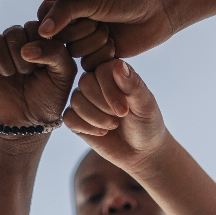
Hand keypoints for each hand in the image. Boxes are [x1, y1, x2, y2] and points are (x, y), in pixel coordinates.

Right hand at [0, 22, 76, 127]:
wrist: (27, 122)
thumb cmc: (49, 97)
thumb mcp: (63, 74)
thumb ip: (56, 52)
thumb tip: (27, 48)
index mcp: (39, 40)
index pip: (36, 25)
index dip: (38, 44)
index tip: (43, 66)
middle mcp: (18, 42)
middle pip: (15, 31)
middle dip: (21, 55)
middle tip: (26, 73)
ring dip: (5, 61)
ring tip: (11, 76)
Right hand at [36, 0, 173, 69]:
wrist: (157, 13)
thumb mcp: (94, 0)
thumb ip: (65, 12)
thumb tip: (41, 31)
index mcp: (65, 5)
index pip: (48, 19)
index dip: (67, 19)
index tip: (88, 7)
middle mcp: (70, 25)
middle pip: (60, 40)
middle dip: (85, 30)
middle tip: (103, 20)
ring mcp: (82, 42)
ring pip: (74, 53)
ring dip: (96, 42)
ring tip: (110, 31)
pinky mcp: (96, 58)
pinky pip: (88, 65)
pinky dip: (104, 55)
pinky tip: (116, 44)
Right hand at [64, 59, 168, 174]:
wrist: (141, 150)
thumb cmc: (146, 122)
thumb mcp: (145, 103)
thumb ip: (133, 84)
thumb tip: (118, 64)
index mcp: (114, 71)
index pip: (101, 70)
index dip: (110, 90)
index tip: (125, 109)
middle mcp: (96, 81)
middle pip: (85, 82)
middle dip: (103, 104)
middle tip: (120, 117)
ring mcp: (84, 100)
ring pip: (76, 100)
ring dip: (96, 117)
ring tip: (113, 126)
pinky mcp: (76, 118)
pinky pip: (69, 117)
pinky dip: (86, 127)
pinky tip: (102, 133)